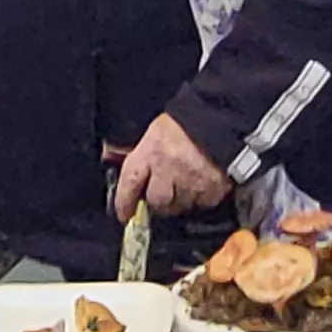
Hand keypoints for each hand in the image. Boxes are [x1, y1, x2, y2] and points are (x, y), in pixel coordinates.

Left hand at [110, 114, 232, 219]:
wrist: (222, 117)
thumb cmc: (187, 122)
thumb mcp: (155, 131)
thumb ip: (137, 149)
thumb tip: (109, 153)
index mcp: (151, 151)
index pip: (129, 184)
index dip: (124, 203)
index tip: (124, 214)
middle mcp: (168, 169)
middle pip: (157, 201)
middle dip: (159, 200)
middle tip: (165, 191)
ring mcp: (191, 181)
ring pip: (180, 205)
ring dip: (181, 198)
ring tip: (187, 181)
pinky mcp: (212, 188)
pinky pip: (203, 203)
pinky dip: (202, 197)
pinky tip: (203, 181)